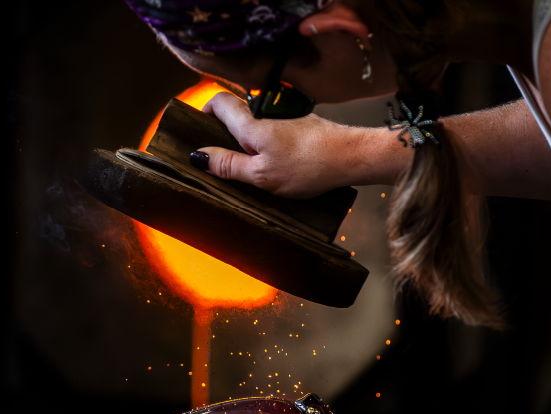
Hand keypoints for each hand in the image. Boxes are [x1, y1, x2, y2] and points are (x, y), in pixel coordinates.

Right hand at [197, 92, 376, 198]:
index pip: (219, 101)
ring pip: (259, 129)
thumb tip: (198, 156)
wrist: (351, 157)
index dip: (205, 112)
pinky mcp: (304, 129)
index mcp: (252, 125)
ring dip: (251, 146)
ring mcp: (288, 121)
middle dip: (226, 135)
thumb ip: (229, 165)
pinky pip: (278, 137)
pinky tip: (280, 171)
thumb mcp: (261, 175)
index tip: (199, 130)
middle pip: (238, 116)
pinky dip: (272, 150)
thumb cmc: (308, 166)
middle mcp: (267, 116)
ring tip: (253, 173)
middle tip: (223, 162)